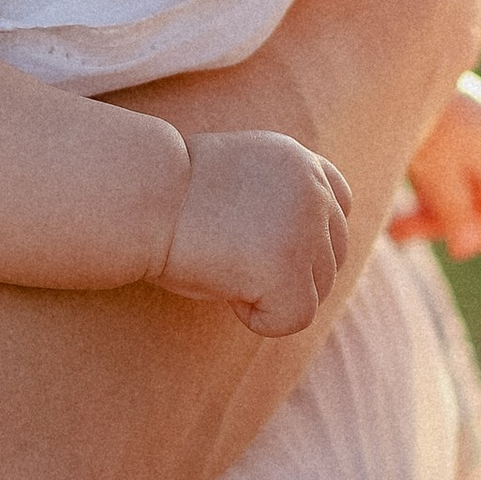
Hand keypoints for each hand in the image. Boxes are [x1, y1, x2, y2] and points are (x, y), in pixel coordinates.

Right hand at [158, 127, 352, 335]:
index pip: (339, 204)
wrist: (141, 198)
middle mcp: (313, 190)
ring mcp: (306, 229)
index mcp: (299, 160)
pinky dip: (261, 319)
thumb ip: (275, 202)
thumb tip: (296, 251)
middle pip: (332, 255)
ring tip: (223, 270)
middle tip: (230, 262)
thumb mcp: (237, 182)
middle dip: (288, 271)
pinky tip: (226, 293)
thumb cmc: (168, 198)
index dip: (305, 236)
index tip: (265, 245)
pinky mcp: (289, 269)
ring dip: (272, 294)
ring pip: (316, 290)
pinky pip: (295, 318)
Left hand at [389, 73, 480, 258]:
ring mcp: (471, 115)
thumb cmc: (417, 119)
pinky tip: (395, 184)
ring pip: (458, 175)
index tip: (455, 251)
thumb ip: (455, 213)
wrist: (388, 61)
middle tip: (404, 235)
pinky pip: (445, 156)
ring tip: (390, 221)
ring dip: (428, 201)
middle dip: (448, 219)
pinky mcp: (448, 109)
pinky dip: (425, 177)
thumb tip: (465, 245)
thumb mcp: (436, 175)